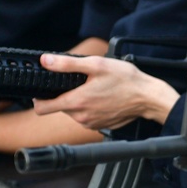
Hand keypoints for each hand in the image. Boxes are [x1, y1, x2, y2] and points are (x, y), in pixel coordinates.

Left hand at [32, 54, 180, 130]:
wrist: (148, 97)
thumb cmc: (126, 80)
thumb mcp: (96, 65)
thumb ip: (67, 64)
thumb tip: (46, 61)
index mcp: (77, 102)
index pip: (43, 108)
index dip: (38, 98)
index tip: (42, 90)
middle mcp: (81, 117)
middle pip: (60, 107)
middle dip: (66, 94)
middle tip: (81, 82)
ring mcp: (91, 123)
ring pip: (74, 112)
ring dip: (79, 101)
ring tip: (96, 89)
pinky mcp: (100, 126)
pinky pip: (87, 116)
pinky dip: (91, 108)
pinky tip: (104, 98)